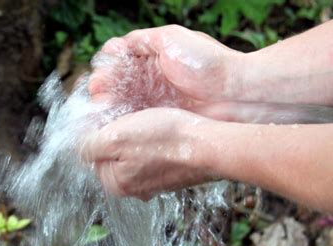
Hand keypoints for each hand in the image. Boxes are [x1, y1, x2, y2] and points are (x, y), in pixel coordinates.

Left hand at [80, 108, 214, 199]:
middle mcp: (131, 189)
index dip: (95, 128)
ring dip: (133, 134)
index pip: (90, 152)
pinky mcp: (169, 173)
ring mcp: (152, 182)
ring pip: (130, 151)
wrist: (210, 146)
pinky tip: (161, 128)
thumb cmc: (165, 139)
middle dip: (115, 132)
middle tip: (131, 116)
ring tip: (147, 120)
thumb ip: (89, 145)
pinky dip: (151, 139)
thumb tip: (77, 147)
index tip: (109, 112)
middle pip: (109, 152)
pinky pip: (150, 152)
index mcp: (115, 184)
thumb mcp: (116, 138)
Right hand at [88, 25, 240, 110]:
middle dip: (103, 89)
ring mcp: (154, 101)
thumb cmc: (206, 62)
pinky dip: (121, 119)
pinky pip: (135, 119)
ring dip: (109, 105)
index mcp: (151, 60)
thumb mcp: (171, 39)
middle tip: (98, 95)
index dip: (106, 71)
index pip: (119, 64)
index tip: (98, 80)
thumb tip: (117, 45)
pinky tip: (114, 120)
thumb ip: (142, 40)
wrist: (234, 92)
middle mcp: (150, 81)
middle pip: (117, 85)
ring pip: (123, 103)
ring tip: (102, 106)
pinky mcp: (161, 119)